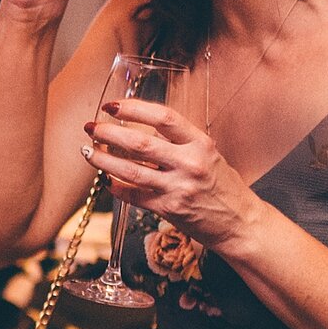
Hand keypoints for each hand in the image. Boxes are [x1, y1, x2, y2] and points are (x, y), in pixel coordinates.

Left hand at [83, 97, 257, 249]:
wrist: (240, 223)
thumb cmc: (222, 186)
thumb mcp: (208, 155)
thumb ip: (179, 141)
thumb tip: (139, 126)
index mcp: (201, 143)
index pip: (163, 117)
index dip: (134, 109)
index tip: (112, 105)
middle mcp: (190, 163)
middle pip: (139, 144)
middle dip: (109, 133)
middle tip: (91, 127)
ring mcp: (178, 188)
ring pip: (130, 170)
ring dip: (103, 160)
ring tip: (88, 152)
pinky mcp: (168, 209)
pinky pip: (134, 195)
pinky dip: (116, 187)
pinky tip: (107, 180)